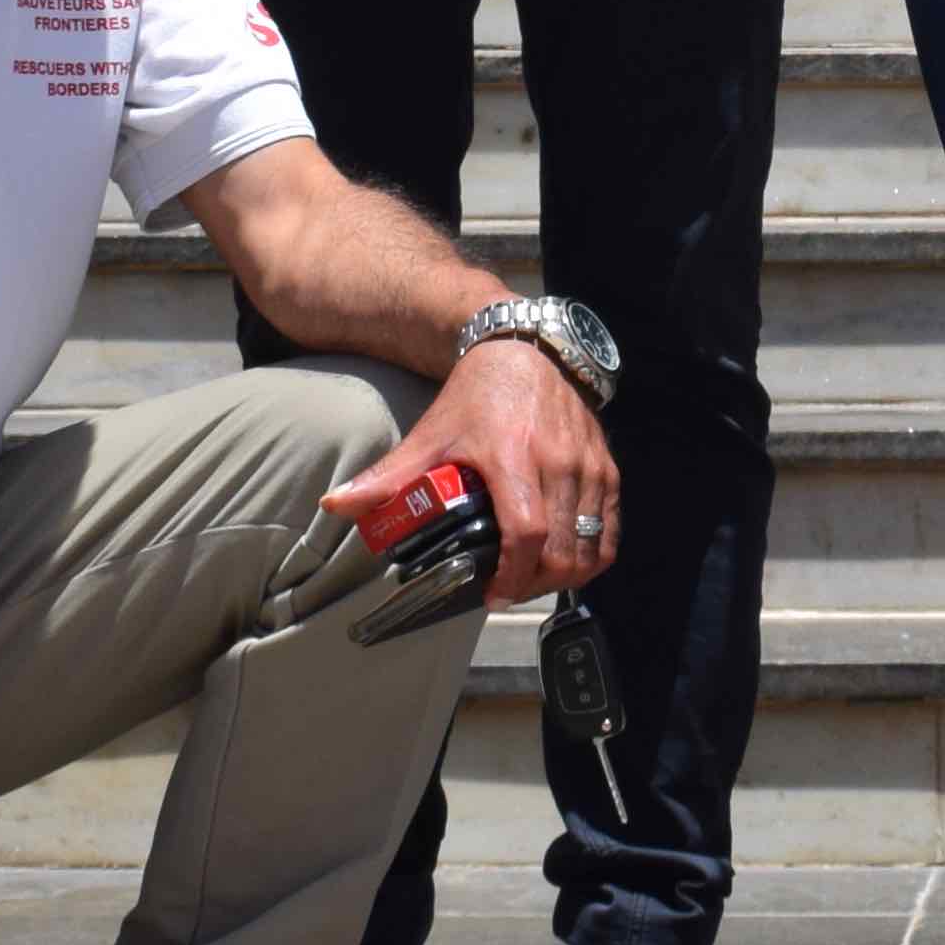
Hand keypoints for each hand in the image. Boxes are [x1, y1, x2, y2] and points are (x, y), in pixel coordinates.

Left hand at [324, 337, 619, 604]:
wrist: (527, 350)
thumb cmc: (479, 396)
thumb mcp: (431, 434)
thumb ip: (388, 476)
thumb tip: (335, 505)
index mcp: (513, 457)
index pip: (526, 533)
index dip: (513, 576)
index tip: (494, 594)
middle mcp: (559, 463)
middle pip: (562, 551)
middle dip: (535, 584)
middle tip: (509, 588)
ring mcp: (588, 466)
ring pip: (590, 547)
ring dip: (563, 575)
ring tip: (532, 577)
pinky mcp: (607, 468)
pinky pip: (608, 532)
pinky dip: (590, 556)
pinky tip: (563, 558)